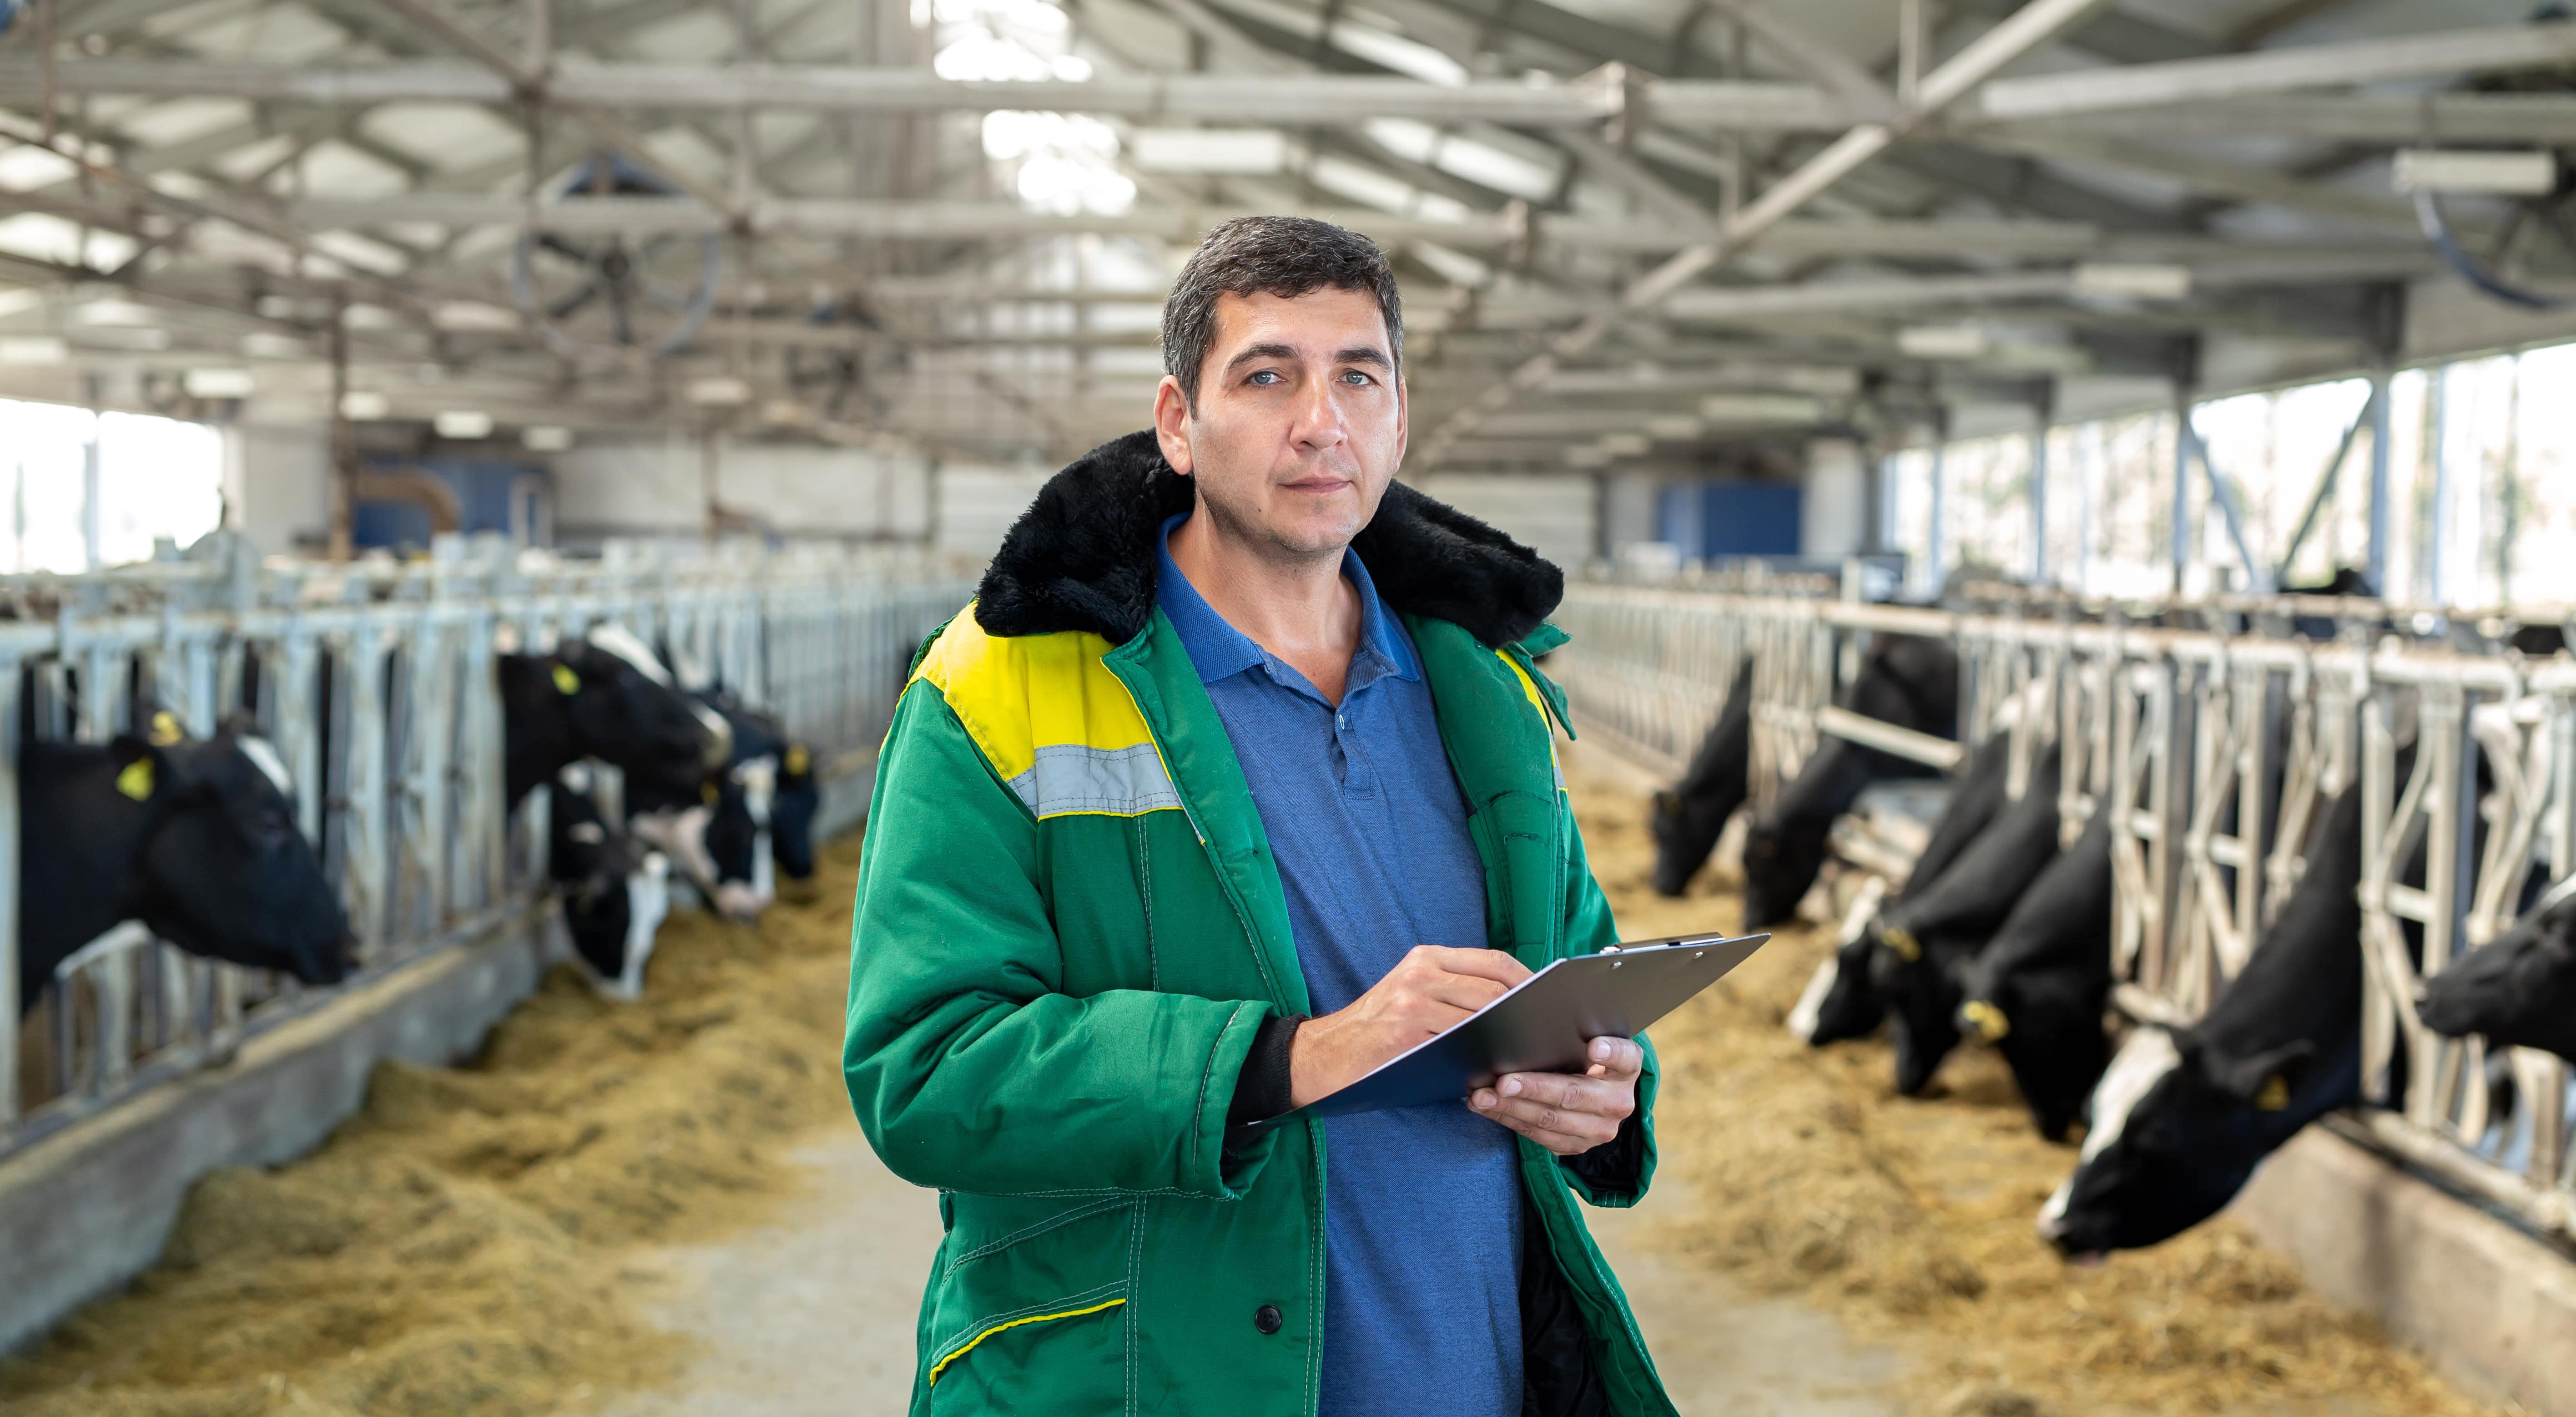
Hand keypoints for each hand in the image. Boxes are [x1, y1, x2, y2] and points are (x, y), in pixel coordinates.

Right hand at [1289, 946, 1530, 1107]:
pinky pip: (1459, 1044)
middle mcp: (1421, 973)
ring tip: (1521, 1053)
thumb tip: (1513, 1006)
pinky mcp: (1406, 1033)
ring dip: (1505, 1038)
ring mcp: (1413, 1002)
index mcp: (1427, 958)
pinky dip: (1479, 1057)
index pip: (1494, 961)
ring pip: (1481, 1016)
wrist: (1326, 1054)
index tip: (1546, 1001)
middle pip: (1494, 988)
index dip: (1527, 980)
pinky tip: (1489, 1070)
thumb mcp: (1412, 992)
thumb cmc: (1377, 1029)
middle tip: (1541, 1034)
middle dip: (1522, 1012)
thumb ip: (1455, 990)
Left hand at [1469, 1037, 1640, 1155]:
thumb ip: (1569, 1034)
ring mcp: (1600, 1130)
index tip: (1592, 1046)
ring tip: (1481, 1096)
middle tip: (1502, 1081)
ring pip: (1551, 1120)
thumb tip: (1523, 1020)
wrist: (1592, 1093)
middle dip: (1534, 1088)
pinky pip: (1538, 1136)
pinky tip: (1486, 1107)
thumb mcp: (1584, 1041)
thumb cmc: (1580, 1055)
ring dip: (1511, 1108)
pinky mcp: (1578, 1147)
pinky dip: (1508, 1120)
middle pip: (1574, 1094)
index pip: (1625, 1057)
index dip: (1611, 1052)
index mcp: (1628, 1067)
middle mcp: (1619, 1102)